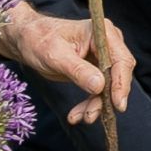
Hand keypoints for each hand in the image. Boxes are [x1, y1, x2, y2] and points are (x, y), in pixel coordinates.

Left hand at [0, 1, 131, 123]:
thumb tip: (100, 85)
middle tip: (90, 115)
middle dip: (106, 98)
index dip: (121, 83)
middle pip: (118, 75)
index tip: (118, 105)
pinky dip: (90, 103)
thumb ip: (78, 70)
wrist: (28, 40)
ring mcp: (103, 56)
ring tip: (79, 117)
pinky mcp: (97, 69)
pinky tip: (77, 114)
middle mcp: (108, 43)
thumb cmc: (39, 40)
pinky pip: (100, 90)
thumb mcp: (55, 56)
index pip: (121, 60)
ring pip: (109, 86)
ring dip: (96, 104)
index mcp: (102, 32)